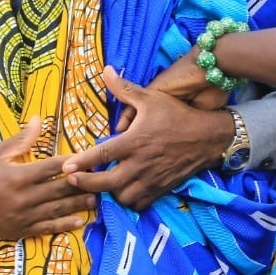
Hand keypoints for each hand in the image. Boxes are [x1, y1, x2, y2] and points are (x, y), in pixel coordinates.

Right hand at [0, 117, 94, 238]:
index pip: (52, 168)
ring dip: (79, 205)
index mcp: (17, 176)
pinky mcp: (19, 230)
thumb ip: (20, 139)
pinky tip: (80, 221)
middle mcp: (23, 197)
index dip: (73, 163)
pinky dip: (64, 225)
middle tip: (102, 180)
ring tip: (97, 199)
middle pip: (60, 190)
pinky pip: (46, 228)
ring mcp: (22, 216)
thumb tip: (39, 119)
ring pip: (57, 210)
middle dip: (83, 185)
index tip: (89, 159)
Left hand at [63, 67, 233, 210]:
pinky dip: (128, 201)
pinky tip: (122, 191)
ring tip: (101, 184)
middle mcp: (142, 163)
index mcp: (135, 141)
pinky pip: (139, 203)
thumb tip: (105, 70)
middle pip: (107, 183)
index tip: (66, 168)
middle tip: (73, 181)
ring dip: (108, 193)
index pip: (102, 155)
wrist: (209, 136)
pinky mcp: (161, 188)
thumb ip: (125, 88)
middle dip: (86, 184)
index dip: (81, 163)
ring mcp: (152, 178)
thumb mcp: (151, 98)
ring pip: (122, 197)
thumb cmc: (177, 115)